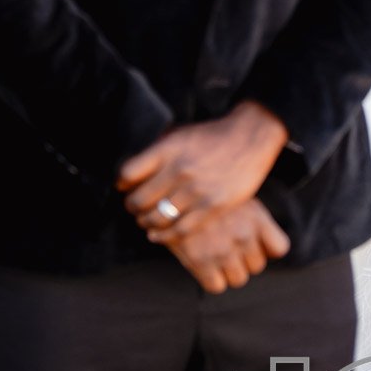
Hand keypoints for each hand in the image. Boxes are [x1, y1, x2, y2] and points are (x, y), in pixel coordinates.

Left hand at [117, 101, 288, 240]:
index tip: (123, 188)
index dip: (121, 184)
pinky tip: (157, 235)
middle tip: (134, 208)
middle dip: (132, 207)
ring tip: (145, 221)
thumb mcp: (179, 135)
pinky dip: (164, 236)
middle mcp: (180, 170)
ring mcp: (197, 190)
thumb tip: (129, 174)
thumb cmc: (212, 136)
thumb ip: (156, 153)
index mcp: (168, 149)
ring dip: (146, 222)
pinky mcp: (213, 206)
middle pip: (139, 200)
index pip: (128, 174)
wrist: (250, 137)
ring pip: (158, 218)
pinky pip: (180, 229)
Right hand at [161, 198, 290, 291]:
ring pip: (239, 279)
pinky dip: (212, 279)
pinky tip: (204, 264)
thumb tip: (268, 245)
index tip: (256, 244)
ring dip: (229, 271)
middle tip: (228, 247)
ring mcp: (222, 249)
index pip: (279, 248)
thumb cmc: (206, 193)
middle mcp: (243, 234)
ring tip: (215, 255)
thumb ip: (254, 219)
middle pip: (257, 265)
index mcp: (256, 218)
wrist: (171, 190)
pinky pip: (216, 286)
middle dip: (245, 260)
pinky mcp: (200, 260)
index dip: (267, 249)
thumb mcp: (237, 196)